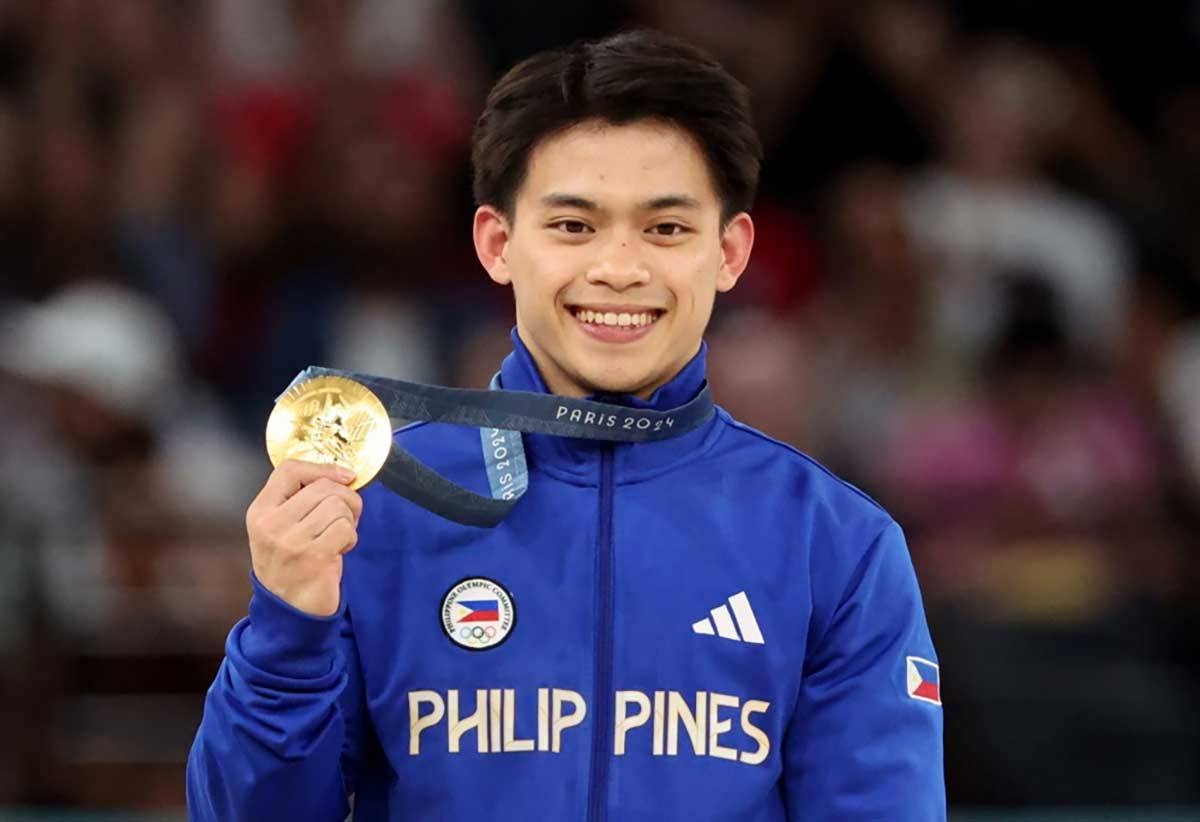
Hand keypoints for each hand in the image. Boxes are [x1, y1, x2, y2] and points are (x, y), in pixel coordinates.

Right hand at [246, 460, 362, 616]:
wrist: (289, 611)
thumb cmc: (292, 565)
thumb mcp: (281, 529)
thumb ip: (299, 501)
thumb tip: (341, 474)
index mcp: (260, 512)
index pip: (289, 470)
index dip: (322, 467)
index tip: (345, 476)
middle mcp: (271, 524)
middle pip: (323, 486)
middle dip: (346, 498)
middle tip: (346, 516)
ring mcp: (291, 542)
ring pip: (338, 506)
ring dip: (348, 520)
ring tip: (338, 537)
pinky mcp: (314, 557)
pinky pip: (345, 528)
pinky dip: (350, 538)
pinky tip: (340, 550)